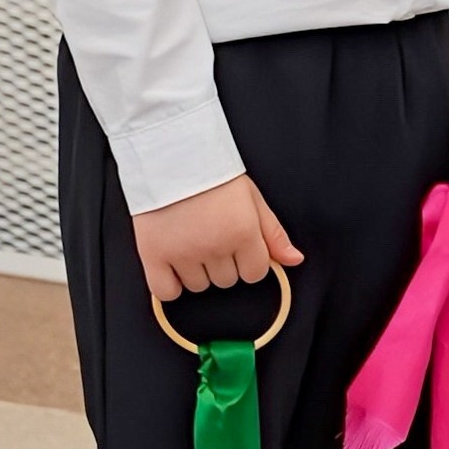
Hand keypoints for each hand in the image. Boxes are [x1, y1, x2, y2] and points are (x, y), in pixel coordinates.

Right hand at [132, 173, 301, 307]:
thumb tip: (294, 260)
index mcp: (242, 232)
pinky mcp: (153, 255)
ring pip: (198, 286)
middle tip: (209, 235)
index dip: (248, 261)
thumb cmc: (211, 176)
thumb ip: (274, 233)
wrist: (169, 157)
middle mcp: (214, 246)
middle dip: (222, 263)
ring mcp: (183, 253)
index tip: (236, 245)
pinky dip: (169, 285)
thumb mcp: (252, 198)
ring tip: (188, 240)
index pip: (255, 273)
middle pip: (226, 281)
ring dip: (196, 271)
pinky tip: (171, 264)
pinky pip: (166, 292)